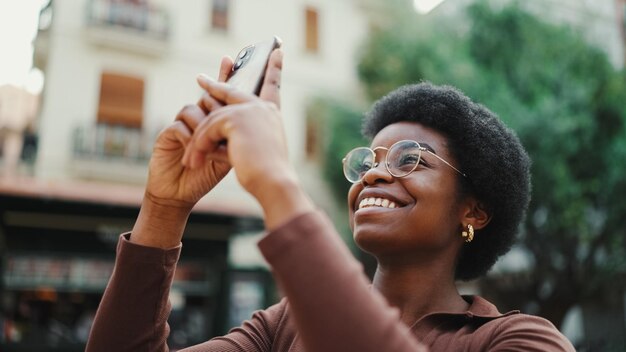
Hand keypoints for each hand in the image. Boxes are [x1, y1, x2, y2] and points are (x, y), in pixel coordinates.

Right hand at [130, 57, 233, 247]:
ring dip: (206, 125)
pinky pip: (180, 124)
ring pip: (195, 108)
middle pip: (207, 96)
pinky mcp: (166, 134)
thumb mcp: (227, 156)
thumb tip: (257, 120)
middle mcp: (197, 119)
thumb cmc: (204, 176)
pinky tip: (197, 150)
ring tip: (211, 144)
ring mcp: (181, 124)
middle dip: (216, 96)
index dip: (225, 76)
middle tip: (224, 101)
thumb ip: (237, 138)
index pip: (221, 94)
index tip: (230, 58)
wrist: (179, 195)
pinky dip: (191, 136)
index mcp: (213, 122)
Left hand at [184, 50, 314, 229]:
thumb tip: (220, 129)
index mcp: (272, 115)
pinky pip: (208, 129)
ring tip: (188, 160)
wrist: (274, 182)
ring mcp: (249, 111)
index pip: (272, 87)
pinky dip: (199, 146)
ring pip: (213, 119)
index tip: (277, 52)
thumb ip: (241, 137)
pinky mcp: (236, 119)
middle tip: (200, 79)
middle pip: (233, 92)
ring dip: (199, 140)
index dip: (273, 70)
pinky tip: (195, 161)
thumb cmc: (266, 175)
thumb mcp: (255, 152)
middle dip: (215, 85)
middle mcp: (262, 108)